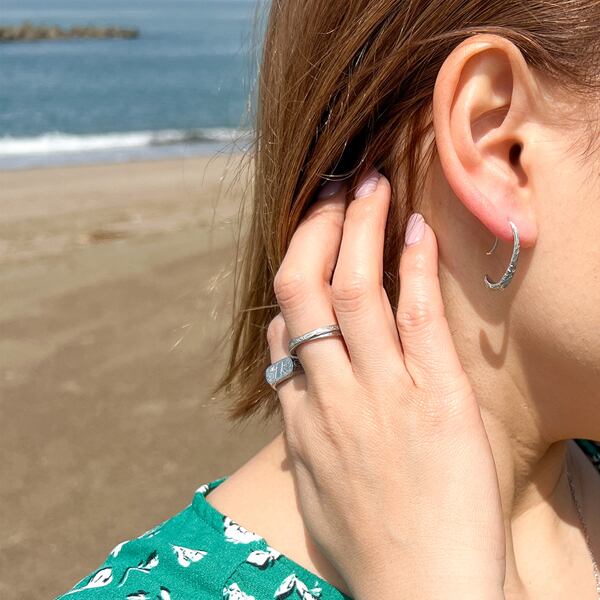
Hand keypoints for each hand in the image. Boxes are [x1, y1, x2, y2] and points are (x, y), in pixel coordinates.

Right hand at [266, 169, 505, 598]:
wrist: (421, 596)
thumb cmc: (372, 548)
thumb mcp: (317, 488)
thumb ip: (303, 433)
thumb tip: (298, 391)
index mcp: (301, 417)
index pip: (283, 327)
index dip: (292, 275)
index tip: (309, 243)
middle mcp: (330, 393)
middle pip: (302, 288)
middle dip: (313, 229)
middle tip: (329, 188)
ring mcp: (380, 393)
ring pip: (353, 289)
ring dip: (357, 226)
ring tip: (367, 181)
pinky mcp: (435, 400)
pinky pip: (415, 318)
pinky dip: (411, 267)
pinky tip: (413, 228)